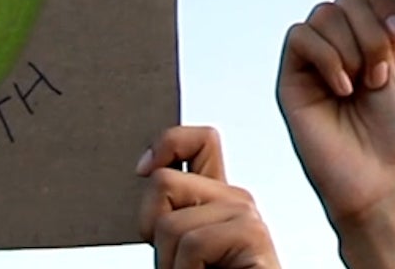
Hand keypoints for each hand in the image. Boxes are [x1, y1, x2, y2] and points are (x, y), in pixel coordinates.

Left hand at [134, 126, 277, 268]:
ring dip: (170, 266)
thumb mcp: (176, 248)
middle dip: (151, 232)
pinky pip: (194, 243)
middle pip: (163, 182)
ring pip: (171, 223)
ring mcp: (247, 216)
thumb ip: (169, 212)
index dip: (166, 142)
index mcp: (216, 197)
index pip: (199, 139)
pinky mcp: (254, 236)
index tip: (141, 170)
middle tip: (177, 264)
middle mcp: (235, 199)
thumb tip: (146, 168)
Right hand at [279, 0, 394, 268]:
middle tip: (381, 73)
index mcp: (368, 38)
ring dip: (352, 45)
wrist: (383, 183)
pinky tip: (343, 89)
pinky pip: (300, 37)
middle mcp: (340, 46)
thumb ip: (383, 24)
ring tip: (364, 85)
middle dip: (370, 28)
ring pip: (323, 13)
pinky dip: (327, 56)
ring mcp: (314, 63)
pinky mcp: (291, 81)